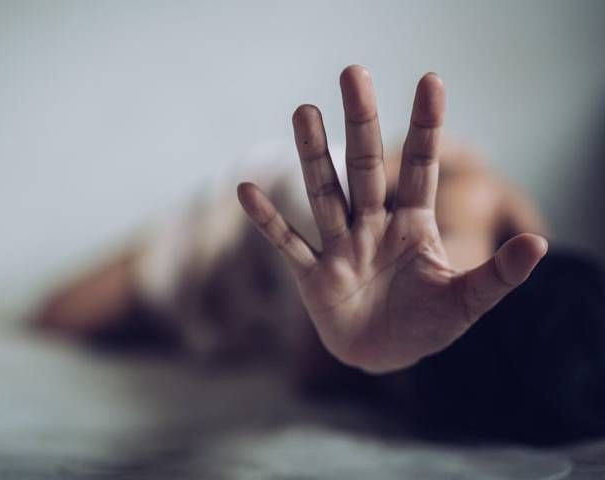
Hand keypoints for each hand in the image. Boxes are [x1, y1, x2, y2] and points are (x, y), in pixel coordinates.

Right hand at [237, 66, 547, 372]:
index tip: (430, 82)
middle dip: (362, 123)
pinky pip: (287, 243)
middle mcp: (373, 225)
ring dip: (314, 155)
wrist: (384, 356)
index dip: (426, 127)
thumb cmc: (427, 325)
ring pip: (325, 193)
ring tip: (305, 110)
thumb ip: (498, 275)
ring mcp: (340, 246)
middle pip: (366, 168)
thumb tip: (540, 244)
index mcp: (413, 225)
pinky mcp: (313, 274)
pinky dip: (267, 220)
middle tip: (354, 73)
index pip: (422, 169)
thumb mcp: (468, 302)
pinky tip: (246, 190)